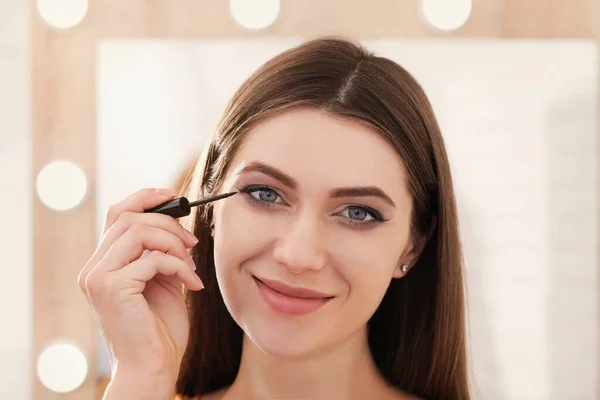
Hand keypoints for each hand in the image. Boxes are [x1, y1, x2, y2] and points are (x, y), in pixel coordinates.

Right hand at [78, 188, 202, 387]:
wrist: (154, 367)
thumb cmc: (160, 329)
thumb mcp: (162, 281)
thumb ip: (160, 252)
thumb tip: (176, 222)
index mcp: (103, 264)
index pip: (116, 214)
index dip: (144, 198)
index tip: (174, 197)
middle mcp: (93, 268)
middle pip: (128, 217)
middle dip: (168, 223)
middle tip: (192, 242)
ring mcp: (98, 277)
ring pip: (138, 232)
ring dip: (174, 243)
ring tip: (190, 265)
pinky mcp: (111, 288)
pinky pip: (152, 258)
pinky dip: (179, 266)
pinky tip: (192, 284)